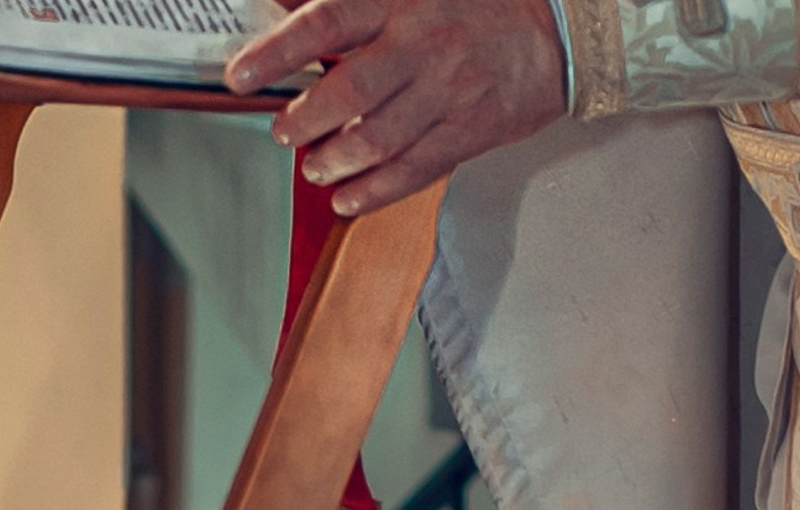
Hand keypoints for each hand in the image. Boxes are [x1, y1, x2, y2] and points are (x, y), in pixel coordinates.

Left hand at [227, 0, 567, 216]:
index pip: (326, 23)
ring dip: (336, 161)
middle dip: (305, 120)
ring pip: (377, 139)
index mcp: (401, 1)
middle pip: (348, 91)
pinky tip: (348, 199)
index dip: (278, 52)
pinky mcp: (469, 133)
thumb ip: (357, 1)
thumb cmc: (480, 6)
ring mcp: (447, 94)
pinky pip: (414, 170)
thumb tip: (289, 4)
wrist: (557, 33)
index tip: (241, 76)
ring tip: (314, 168)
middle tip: (282, 134)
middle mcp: (421, 47)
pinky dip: (375, 191)